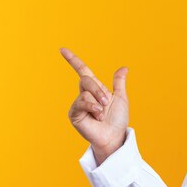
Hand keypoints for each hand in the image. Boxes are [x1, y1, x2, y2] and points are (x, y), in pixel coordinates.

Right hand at [61, 47, 128, 163]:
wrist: (114, 136)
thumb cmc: (118, 120)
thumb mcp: (121, 98)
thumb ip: (119, 83)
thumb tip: (124, 68)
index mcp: (96, 89)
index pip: (82, 71)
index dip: (73, 60)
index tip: (62, 50)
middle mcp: (85, 95)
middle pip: (86, 80)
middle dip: (99, 91)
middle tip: (106, 103)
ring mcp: (78, 104)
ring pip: (85, 92)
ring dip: (98, 103)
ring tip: (102, 114)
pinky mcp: (74, 114)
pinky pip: (81, 102)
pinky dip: (92, 107)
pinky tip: (97, 116)